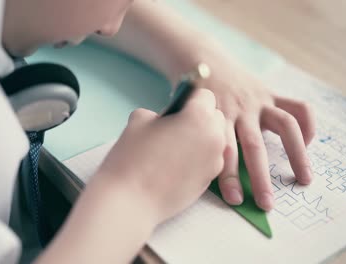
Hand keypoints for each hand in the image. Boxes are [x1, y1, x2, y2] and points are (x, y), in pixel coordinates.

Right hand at [95, 89, 225, 222]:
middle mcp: (214, 137)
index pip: (205, 95)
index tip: (177, 107)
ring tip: (174, 148)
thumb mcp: (140, 120)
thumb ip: (160, 112)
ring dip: (200, 138)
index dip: (189, 99)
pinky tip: (175, 166)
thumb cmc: (132, 157)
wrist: (131, 201)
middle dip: (199, 118)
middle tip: (175, 128)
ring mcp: (214, 162)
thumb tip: (167, 119)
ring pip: (214, 140)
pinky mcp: (209, 181)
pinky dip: (198, 158)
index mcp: (199, 117)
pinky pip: (209, 160)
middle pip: (215, 117)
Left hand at [178, 39, 314, 210]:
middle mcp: (239, 109)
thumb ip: (189, 137)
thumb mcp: (184, 114)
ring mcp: (258, 100)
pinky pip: (297, 107)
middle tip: (267, 204)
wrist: (201, 60)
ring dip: (295, 155)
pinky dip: (307, 126)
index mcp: (215, 115)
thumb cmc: (191, 96)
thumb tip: (188, 172)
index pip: (224, 150)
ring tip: (304, 180)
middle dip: (261, 178)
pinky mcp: (271, 93)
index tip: (234, 200)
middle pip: (253, 146)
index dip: (229, 177)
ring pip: (283, 127)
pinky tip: (307, 145)